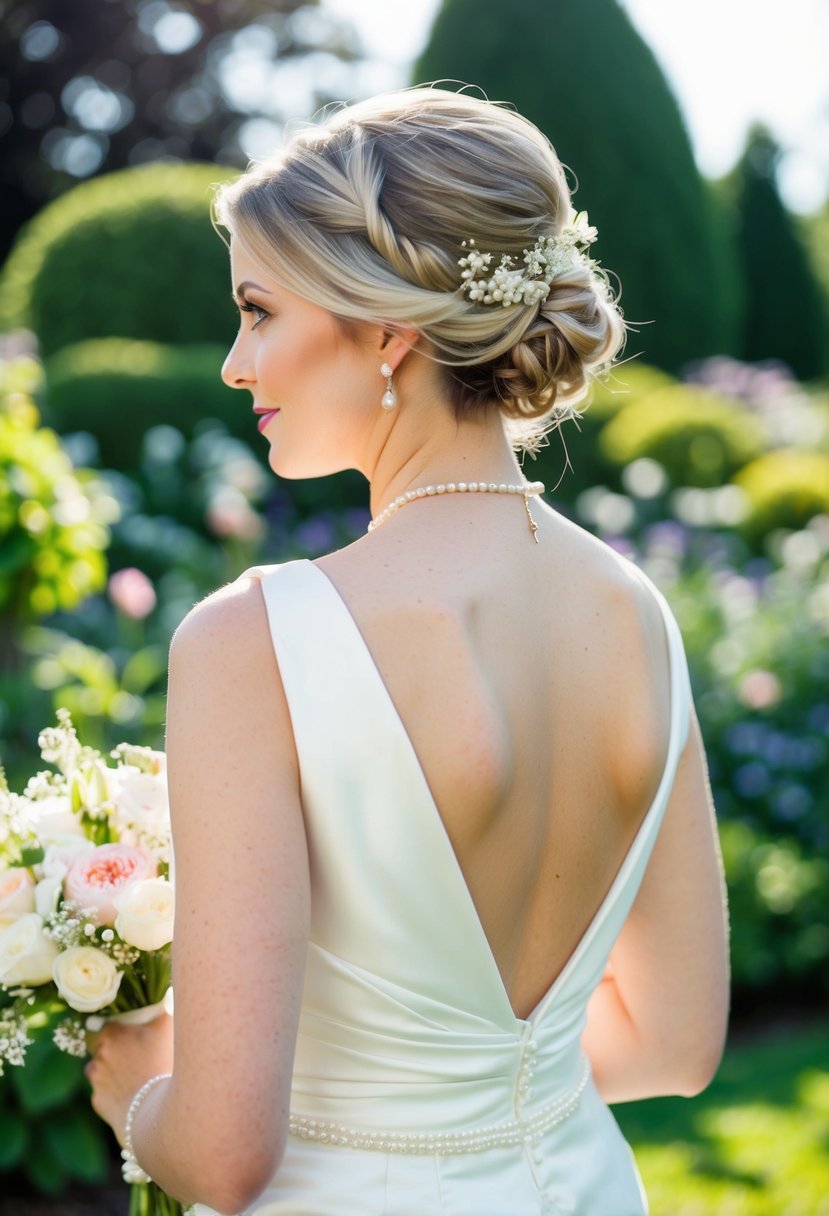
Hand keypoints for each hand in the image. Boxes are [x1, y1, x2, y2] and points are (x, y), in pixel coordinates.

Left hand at [83, 1012, 174, 1145]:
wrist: (155, 1109)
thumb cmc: (162, 1062)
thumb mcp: (167, 1028)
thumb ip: (163, 1008)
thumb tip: (165, 994)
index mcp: (111, 1034)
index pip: (100, 1025)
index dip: (112, 1029)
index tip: (125, 1034)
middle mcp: (98, 1056)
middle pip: (99, 1048)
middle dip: (112, 1051)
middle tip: (132, 1054)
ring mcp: (96, 1081)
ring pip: (99, 1070)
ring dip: (110, 1071)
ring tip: (134, 1076)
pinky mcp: (97, 1102)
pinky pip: (103, 1092)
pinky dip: (113, 1092)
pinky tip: (131, 1094)